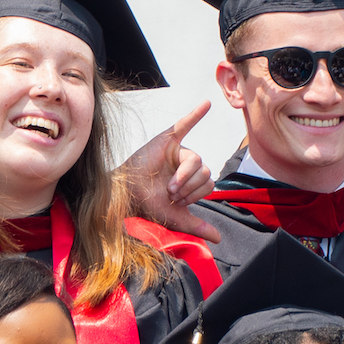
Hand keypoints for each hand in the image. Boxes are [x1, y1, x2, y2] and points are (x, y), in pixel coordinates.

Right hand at [121, 100, 220, 241]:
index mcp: (191, 181)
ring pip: (197, 159)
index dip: (195, 194)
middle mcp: (187, 165)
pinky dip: (196, 114)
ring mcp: (177, 152)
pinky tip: (207, 104)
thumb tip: (219, 239)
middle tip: (170, 192)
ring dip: (185, 175)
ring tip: (168, 184)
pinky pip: (185, 124)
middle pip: (205, 170)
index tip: (177, 201)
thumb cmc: (146, 205)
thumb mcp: (175, 218)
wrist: (124, 195)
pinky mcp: (166, 140)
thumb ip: (197, 226)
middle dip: (190, 186)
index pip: (209, 183)